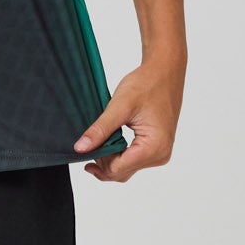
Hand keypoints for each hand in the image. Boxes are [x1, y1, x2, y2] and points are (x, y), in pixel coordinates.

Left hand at [72, 57, 185, 183]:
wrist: (164, 72)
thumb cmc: (147, 84)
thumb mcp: (119, 106)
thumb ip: (100, 130)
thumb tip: (80, 149)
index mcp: (154, 147)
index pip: (117, 169)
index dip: (99, 159)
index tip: (89, 143)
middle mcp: (160, 155)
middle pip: (121, 173)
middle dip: (103, 161)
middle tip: (91, 141)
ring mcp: (160, 153)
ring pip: (126, 169)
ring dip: (110, 159)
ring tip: (100, 139)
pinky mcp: (157, 149)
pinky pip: (133, 161)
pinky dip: (118, 155)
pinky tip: (108, 144)